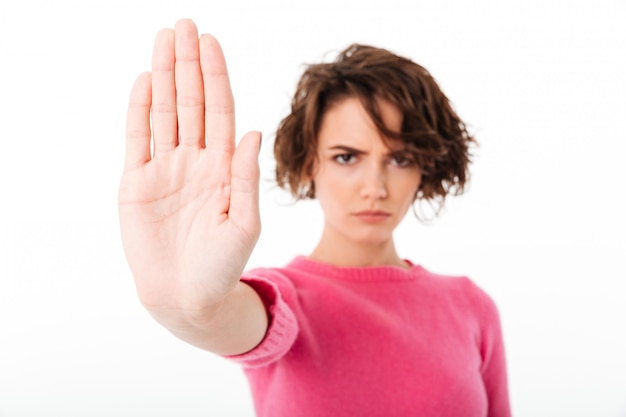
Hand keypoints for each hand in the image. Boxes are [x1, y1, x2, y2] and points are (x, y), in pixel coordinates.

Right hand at [118, 19, 260, 320]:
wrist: (186, 296)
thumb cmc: (222, 266)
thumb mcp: (243, 223)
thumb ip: (245, 177)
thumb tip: (253, 132)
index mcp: (223, 167)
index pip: (220, 111)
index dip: (215, 77)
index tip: (211, 43)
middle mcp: (195, 161)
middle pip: (191, 102)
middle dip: (188, 64)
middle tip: (185, 26)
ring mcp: (165, 169)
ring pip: (164, 113)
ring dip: (162, 77)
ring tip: (163, 41)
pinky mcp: (137, 183)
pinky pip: (137, 139)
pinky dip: (138, 110)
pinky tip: (143, 82)